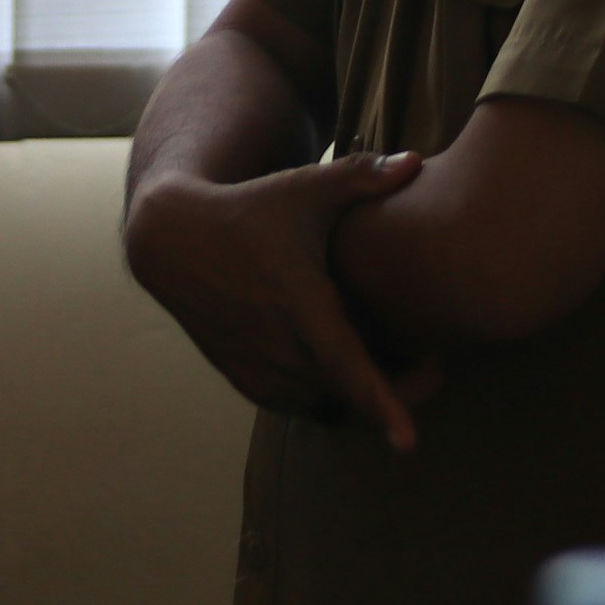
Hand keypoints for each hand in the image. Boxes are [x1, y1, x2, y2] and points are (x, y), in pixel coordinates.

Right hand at [126, 149, 433, 451]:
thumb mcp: (304, 188)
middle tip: (430, 367)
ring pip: (324, 405)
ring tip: (389, 363)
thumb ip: (363, 177)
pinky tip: (343, 366)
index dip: (381, 405)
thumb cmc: (250, 209)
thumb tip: (418, 161)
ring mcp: (257, 368)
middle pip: (347, 395)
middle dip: (394, 392)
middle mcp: (276, 346)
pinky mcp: (244, 381)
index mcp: (299, 304)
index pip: (346, 368)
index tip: (408, 443)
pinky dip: (325, 396)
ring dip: (356, 396)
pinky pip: (299, 406)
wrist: (174, 240)